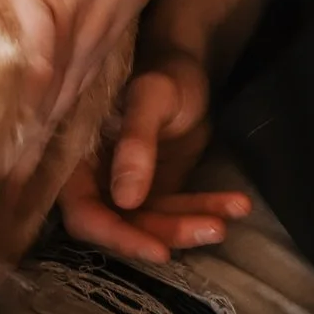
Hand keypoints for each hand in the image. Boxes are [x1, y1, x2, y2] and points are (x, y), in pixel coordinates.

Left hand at [0, 0, 219, 123]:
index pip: (17, 69)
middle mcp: (72, 27)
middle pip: (38, 102)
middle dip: (7, 147)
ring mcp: (98, 37)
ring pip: (62, 103)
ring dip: (32, 141)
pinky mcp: (113, 36)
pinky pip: (81, 89)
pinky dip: (56, 118)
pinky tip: (36, 142)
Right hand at [57, 50, 247, 263]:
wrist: (186, 64)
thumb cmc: (163, 69)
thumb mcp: (151, 97)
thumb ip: (136, 144)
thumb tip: (126, 199)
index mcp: (77, 156)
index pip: (85, 211)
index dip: (117, 236)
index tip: (157, 250)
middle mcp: (96, 177)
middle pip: (123, 224)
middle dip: (167, 232)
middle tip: (212, 229)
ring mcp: (126, 185)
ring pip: (154, 222)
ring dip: (191, 225)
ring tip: (228, 219)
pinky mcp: (156, 188)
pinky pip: (177, 210)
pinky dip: (205, 210)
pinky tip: (236, 204)